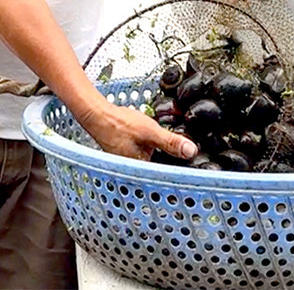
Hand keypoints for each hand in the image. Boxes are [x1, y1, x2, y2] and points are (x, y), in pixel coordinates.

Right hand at [75, 99, 198, 161]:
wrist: (98, 115)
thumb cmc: (118, 125)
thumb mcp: (150, 131)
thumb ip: (171, 142)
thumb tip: (191, 151)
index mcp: (142, 171)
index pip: (168, 178)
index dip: (182, 172)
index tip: (195, 169)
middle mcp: (137, 172)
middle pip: (162, 172)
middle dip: (175, 165)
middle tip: (189, 158)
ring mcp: (133, 165)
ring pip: (156, 164)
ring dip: (166, 158)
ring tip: (179, 152)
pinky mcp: (131, 157)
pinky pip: (149, 158)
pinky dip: (156, 152)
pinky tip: (161, 144)